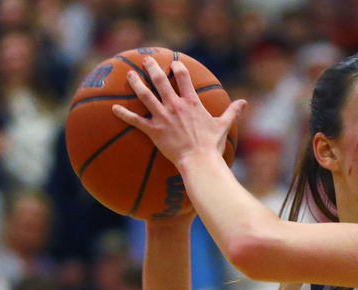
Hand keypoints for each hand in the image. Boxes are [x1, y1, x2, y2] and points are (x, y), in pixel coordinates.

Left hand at [112, 57, 244, 167]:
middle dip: (152, 67)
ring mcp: (163, 117)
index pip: (183, 78)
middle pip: (160, 81)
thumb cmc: (212, 145)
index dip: (177, 68)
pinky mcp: (153, 130)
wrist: (200, 162)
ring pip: (145, 95)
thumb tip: (244, 102)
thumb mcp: (223, 126)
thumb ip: (232, 111)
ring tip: (129, 74)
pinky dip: (124, 114)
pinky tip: (113, 108)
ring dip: (135, 83)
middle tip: (146, 59)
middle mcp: (175, 105)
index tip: (173, 63)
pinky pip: (135, 120)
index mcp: (192, 103)